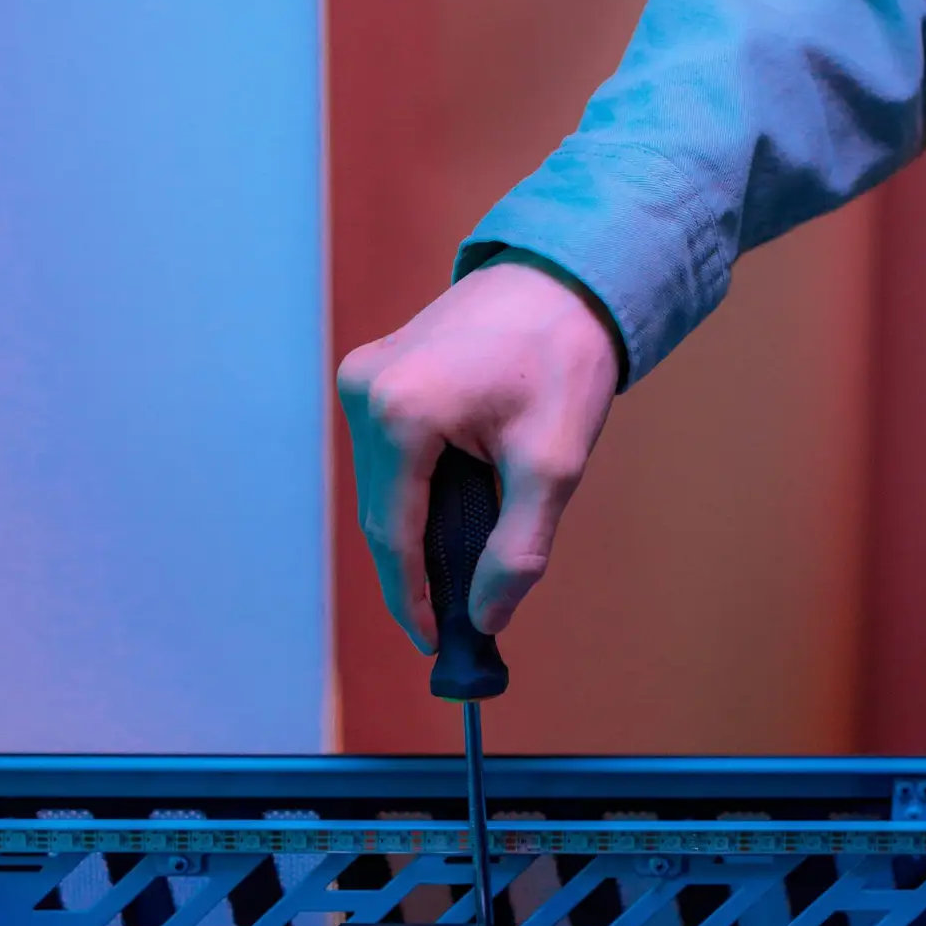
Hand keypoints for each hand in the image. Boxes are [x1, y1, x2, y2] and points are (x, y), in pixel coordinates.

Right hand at [337, 252, 621, 650]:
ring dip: (420, 533)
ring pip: (385, 488)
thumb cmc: (562, 362)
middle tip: (455, 623)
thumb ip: (517, 549)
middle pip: (384, 514)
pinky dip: (419, 493)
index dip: (413, 600)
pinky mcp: (374, 373)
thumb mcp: (552, 465)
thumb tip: (484, 619)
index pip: (394, 535)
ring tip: (464, 572)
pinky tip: (457, 515)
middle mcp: (365, 392)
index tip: (437, 646)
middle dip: (419, 572)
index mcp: (401, 413)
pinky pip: (389, 456)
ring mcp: (363, 379)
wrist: (562, 279)